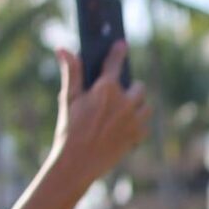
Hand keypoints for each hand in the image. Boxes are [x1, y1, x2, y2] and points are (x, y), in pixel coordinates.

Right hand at [52, 45, 152, 179]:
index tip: (122, 45)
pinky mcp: (137, 137)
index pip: (115, 62)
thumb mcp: (69, 99)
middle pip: (138, 87)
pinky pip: (145, 125)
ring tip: (123, 110)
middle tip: (116, 94)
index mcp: (106, 89)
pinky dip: (138, 124)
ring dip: (137, 106)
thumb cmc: (69, 129)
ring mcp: (134, 120)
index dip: (118, 52)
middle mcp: (125, 102)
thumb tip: (63, 49)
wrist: (77, 164)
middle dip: (129, 88)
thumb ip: (71, 73)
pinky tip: (124, 126)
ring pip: (146, 106)